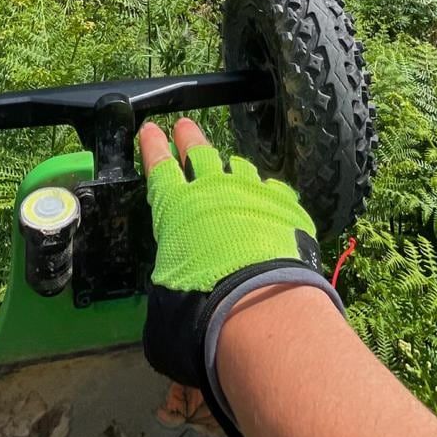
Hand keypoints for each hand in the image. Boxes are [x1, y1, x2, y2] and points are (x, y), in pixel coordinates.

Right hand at [139, 117, 339, 436]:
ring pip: (240, 167)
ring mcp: (253, 195)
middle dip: (190, 138)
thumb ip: (169, 290)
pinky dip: (269, 192)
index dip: (152, 146)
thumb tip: (173, 311)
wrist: (258, 308)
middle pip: (200, 153)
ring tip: (231, 163)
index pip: (159, 167)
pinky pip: (275, 190)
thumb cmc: (198, 310)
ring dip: (232, 164)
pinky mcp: (286, 208)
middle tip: (185, 125)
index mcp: (176, 208)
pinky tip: (272, 196)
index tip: (150, 128)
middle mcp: (213, 192)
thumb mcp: (166, 306)